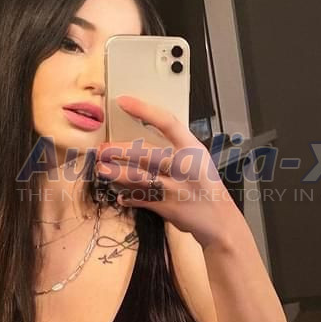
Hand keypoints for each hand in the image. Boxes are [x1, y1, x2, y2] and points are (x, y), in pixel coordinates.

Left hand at [96, 95, 243, 247]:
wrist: (218, 219)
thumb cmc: (206, 185)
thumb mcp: (198, 159)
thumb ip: (176, 148)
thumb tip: (143, 139)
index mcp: (193, 149)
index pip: (167, 122)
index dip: (143, 110)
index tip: (124, 102)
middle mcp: (184, 166)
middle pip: (146, 153)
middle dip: (120, 150)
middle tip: (103, 149)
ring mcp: (174, 188)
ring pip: (138, 177)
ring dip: (116, 173)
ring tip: (102, 169)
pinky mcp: (165, 206)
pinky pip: (139, 199)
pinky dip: (127, 196)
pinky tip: (119, 194)